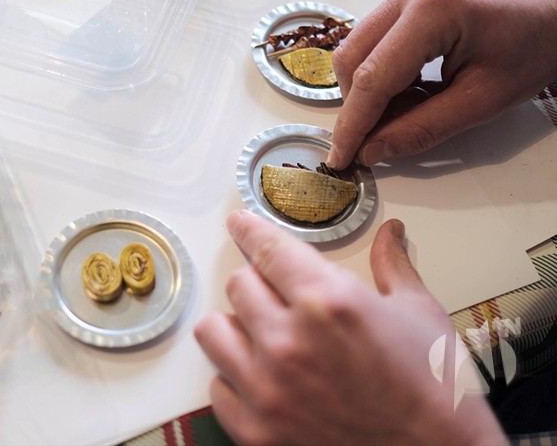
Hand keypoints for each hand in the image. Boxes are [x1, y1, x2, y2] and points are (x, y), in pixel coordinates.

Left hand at [195, 211, 505, 444]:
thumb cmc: (434, 390)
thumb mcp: (419, 314)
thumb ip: (393, 265)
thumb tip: (390, 232)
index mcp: (327, 301)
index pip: (268, 248)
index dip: (250, 230)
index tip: (240, 224)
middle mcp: (288, 340)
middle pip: (238, 285)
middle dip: (258, 283)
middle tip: (279, 297)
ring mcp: (267, 388)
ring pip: (214, 330)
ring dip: (236, 326)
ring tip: (264, 335)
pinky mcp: (257, 429)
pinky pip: (217, 386)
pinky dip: (234, 378)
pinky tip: (263, 378)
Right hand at [327, 0, 556, 168]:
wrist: (556, 14)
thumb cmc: (532, 50)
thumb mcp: (481, 101)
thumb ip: (422, 129)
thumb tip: (372, 151)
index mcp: (434, 11)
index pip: (374, 77)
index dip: (353, 123)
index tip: (340, 158)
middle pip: (352, 58)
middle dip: (356, 107)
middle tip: (368, 143)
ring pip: (356, 49)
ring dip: (366, 91)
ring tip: (398, 115)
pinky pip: (372, 41)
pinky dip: (379, 74)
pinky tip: (405, 93)